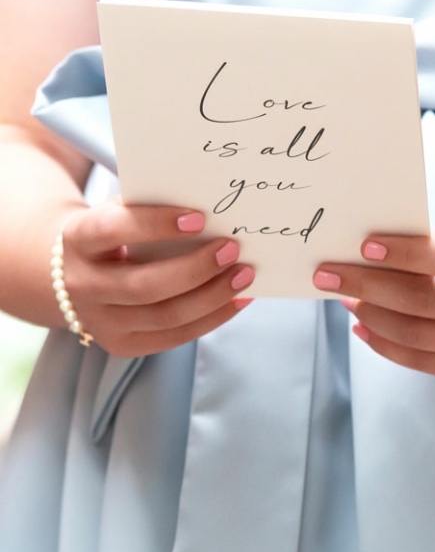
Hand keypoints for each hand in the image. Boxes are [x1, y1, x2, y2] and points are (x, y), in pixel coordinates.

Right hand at [57, 199, 254, 355]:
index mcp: (80, 239)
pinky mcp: (121, 345)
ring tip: (244, 275)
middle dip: (196, 269)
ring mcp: (100, 322)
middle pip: (144, 286)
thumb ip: (153, 206)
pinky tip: (238, 300)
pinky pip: (174, 337)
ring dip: (212, 296)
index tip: (200, 217)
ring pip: (165, 316)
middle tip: (232, 249)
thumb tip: (214, 210)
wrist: (74, 272)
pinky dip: (212, 318)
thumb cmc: (114, 231)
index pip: (115, 231)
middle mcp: (83, 285)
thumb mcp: (120, 210)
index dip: (156, 224)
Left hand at [313, 223, 434, 381]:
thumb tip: (371, 252)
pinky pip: (421, 361)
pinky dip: (384, 344)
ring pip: (414, 334)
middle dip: (366, 286)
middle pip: (421, 302)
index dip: (406, 254)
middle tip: (326, 273)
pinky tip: (361, 325)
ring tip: (342, 296)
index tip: (364, 245)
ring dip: (369, 314)